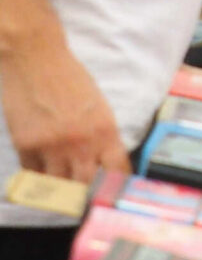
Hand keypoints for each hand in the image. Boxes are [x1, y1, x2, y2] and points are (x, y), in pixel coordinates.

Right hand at [0, 42, 131, 182]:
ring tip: (62, 193)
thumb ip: (102, 136)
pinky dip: (37, 177)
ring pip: (57, 186)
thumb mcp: (99, 107)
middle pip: (86, 186)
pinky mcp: (25, 145)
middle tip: (83, 200)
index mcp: (106, 131)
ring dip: (59, 190)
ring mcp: (51, 146)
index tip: (113, 196)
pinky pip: (32, 174)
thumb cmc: (70, 79)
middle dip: (86, 196)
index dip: (115, 187)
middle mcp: (81, 143)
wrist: (35, 59)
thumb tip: (104, 165)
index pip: (117, 172)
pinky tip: (40, 176)